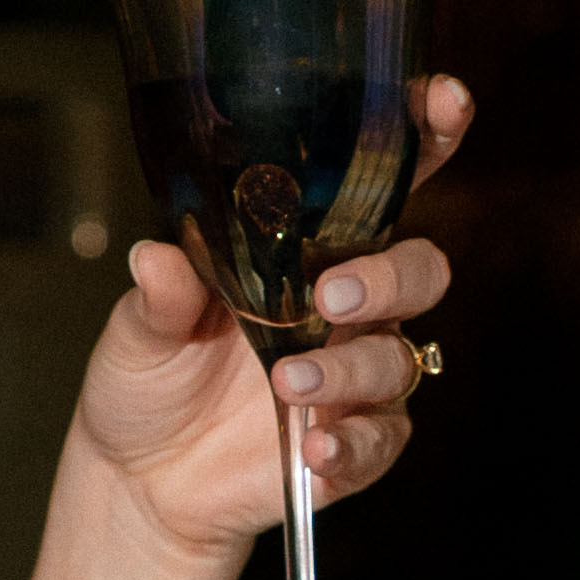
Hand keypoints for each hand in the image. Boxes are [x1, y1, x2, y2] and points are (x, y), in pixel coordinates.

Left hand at [67, 80, 472, 557]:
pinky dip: (352, 442)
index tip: (443, 100)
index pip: (383, 185)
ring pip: (400, 358)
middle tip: (332, 297)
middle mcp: (346, 308)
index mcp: (306, 253)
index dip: (426, 136)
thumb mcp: (137, 330)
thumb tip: (155, 258)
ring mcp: (356, 375)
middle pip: (419, 270)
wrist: (139, 479)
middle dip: (388, 278)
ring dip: (351, 368)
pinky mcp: (355, 443)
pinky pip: (382, 439)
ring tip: (288, 383)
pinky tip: (314, 445)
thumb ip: (160, 295)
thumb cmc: (150, 380)